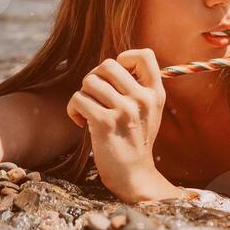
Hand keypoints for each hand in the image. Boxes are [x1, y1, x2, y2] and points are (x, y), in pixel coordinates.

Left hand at [66, 48, 171, 198]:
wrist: (133, 174)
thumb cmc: (135, 139)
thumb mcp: (148, 110)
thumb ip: (137, 86)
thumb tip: (111, 64)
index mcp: (155, 93)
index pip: (145, 55)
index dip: (125, 58)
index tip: (116, 77)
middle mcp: (143, 99)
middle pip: (107, 65)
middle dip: (95, 78)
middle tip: (96, 97)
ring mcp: (125, 111)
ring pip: (89, 81)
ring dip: (83, 94)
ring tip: (88, 110)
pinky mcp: (105, 123)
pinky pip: (79, 99)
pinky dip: (73, 109)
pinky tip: (80, 122)